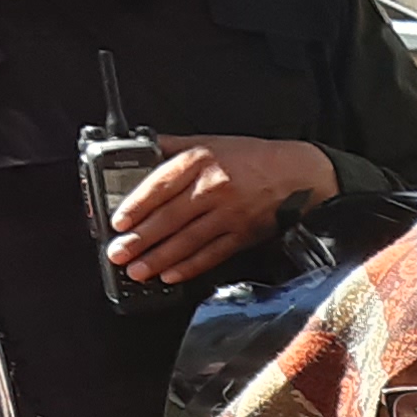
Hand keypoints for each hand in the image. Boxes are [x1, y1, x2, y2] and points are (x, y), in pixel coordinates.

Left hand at [113, 136, 335, 288]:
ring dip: (159, 258)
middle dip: (140, 239)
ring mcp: (229, 215)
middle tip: (118, 254)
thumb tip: (142, 146)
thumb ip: (174, 146)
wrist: (298, 174)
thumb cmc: (253, 158)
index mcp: (200, 161)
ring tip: (138, 270)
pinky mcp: (243, 235)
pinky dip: (190, 267)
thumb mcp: (211, 141)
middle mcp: (213, 188)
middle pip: (169, 218)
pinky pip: (212, 254)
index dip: (137, 206)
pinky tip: (171, 275)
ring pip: (187, 240)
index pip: (161, 185)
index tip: (119, 221)